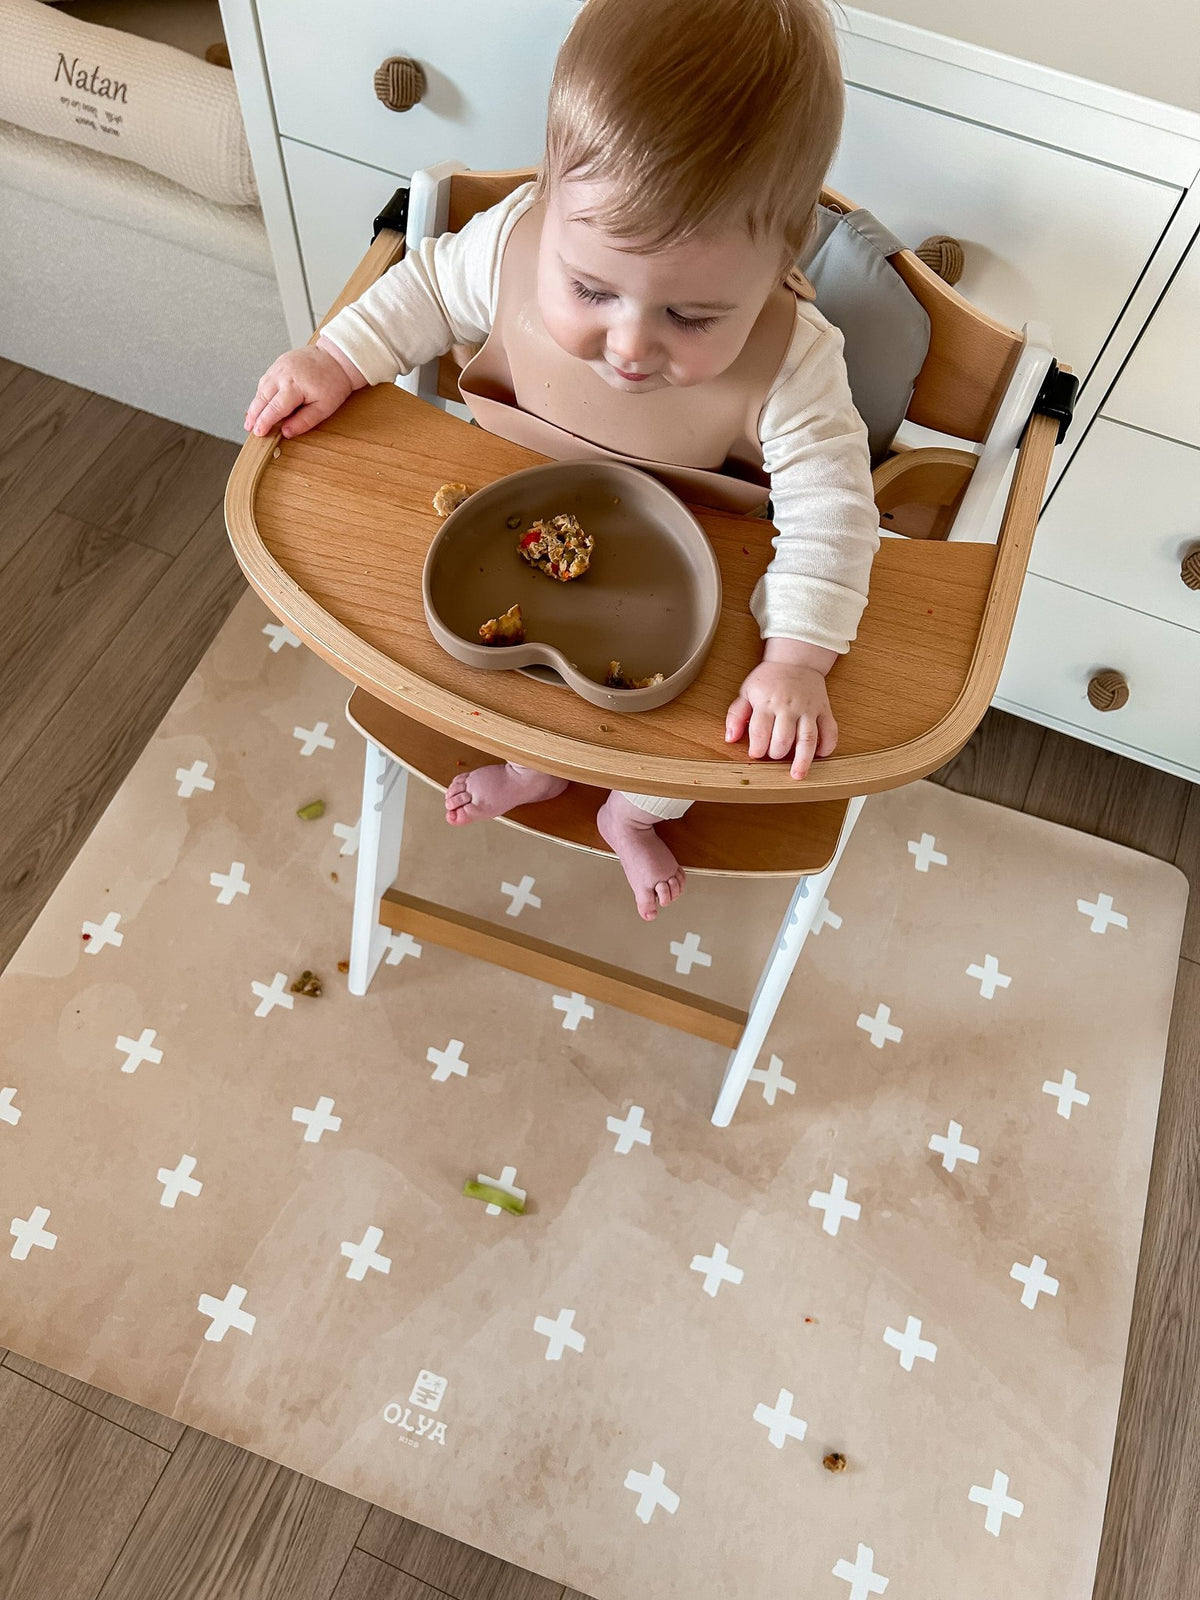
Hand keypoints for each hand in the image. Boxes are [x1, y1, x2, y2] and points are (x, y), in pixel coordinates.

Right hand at [244, 339, 364, 439]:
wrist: (337, 359)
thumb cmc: (333, 382)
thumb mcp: (324, 408)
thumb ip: (304, 421)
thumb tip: (287, 432)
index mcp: (295, 386)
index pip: (274, 408)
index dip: (264, 422)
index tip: (258, 432)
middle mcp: (283, 374)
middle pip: (262, 397)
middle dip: (254, 414)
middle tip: (249, 427)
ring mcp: (280, 366)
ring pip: (261, 387)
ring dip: (255, 403)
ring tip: (252, 418)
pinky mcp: (280, 362)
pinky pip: (266, 379)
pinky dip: (261, 392)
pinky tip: (261, 401)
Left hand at [725, 639, 838, 780]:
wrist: (796, 660)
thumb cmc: (769, 680)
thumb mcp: (746, 692)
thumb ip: (736, 715)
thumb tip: (730, 739)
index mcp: (767, 702)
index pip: (760, 731)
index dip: (756, 748)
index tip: (755, 754)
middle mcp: (789, 706)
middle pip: (783, 738)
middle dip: (777, 753)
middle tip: (774, 755)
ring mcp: (809, 708)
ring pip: (808, 737)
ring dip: (803, 759)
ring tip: (797, 775)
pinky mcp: (824, 710)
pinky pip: (830, 730)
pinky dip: (828, 745)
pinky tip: (821, 755)